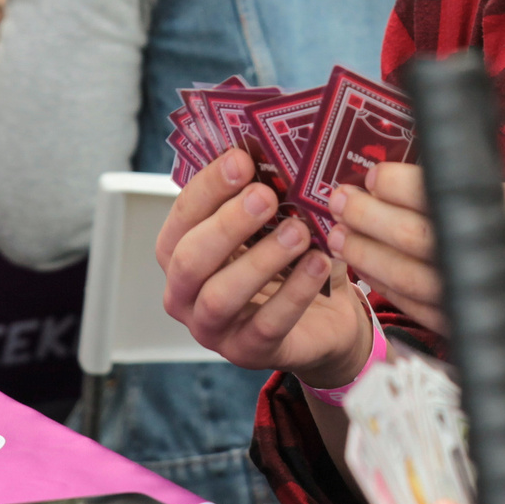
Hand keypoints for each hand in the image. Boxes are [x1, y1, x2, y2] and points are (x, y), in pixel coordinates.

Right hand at [156, 147, 371, 385]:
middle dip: (227, 223)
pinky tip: (318, 263)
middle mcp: (184, 294)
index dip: (207, 188)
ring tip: (298, 231)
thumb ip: (263, 196)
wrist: (324, 318)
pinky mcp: (249, 353)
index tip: (241, 159)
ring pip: (221, 296)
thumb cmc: (286, 262)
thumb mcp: (270, 226)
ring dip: (261, 259)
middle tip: (267, 195)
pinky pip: (267, 325)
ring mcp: (212, 330)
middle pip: (189, 259)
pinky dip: (294, 292)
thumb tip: (276, 150)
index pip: (181, 218)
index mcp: (180, 254)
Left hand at [327, 168, 504, 388]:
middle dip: (368, 215)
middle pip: (417, 233)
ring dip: (367, 253)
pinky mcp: (482, 335)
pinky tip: (369, 272)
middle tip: (338, 200)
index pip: (444, 190)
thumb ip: (488, 203)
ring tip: (340, 235)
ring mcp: (493, 301)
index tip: (372, 174)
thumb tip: (419, 183)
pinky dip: (390, 288)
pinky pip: (421, 308)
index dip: (397, 183)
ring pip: (409, 275)